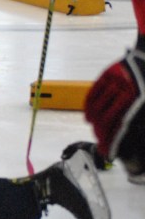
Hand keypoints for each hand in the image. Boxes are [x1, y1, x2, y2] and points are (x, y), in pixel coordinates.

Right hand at [85, 50, 144, 170]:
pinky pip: (93, 93)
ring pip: (97, 107)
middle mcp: (126, 92)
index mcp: (137, 101)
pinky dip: (89, 107)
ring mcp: (115, 82)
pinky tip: (89, 117)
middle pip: (106, 120)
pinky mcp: (107, 74)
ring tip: (95, 133)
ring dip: (94, 124)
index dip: (112, 142)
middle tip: (101, 147)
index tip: (108, 152)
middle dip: (102, 136)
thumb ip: (137, 117)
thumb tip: (124, 134)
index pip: (120, 127)